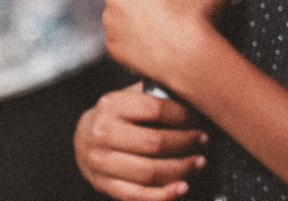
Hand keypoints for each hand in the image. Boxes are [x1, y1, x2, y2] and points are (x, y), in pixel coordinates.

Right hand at [74, 82, 208, 200]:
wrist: (84, 138)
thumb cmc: (118, 115)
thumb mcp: (132, 96)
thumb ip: (158, 96)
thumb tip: (195, 103)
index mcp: (112, 105)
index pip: (156, 109)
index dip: (184, 116)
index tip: (199, 118)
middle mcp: (103, 134)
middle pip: (155, 143)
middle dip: (186, 142)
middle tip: (203, 140)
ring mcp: (101, 163)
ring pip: (149, 172)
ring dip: (181, 168)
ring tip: (198, 161)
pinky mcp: (104, 185)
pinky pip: (137, 195)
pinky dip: (163, 195)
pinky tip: (181, 187)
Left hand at [101, 0, 230, 91]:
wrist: (186, 56)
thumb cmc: (194, 18)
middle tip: (167, 9)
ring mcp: (110, 21)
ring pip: (122, 16)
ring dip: (136, 20)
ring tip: (162, 29)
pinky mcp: (110, 46)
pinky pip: (122, 40)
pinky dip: (134, 42)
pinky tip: (154, 44)